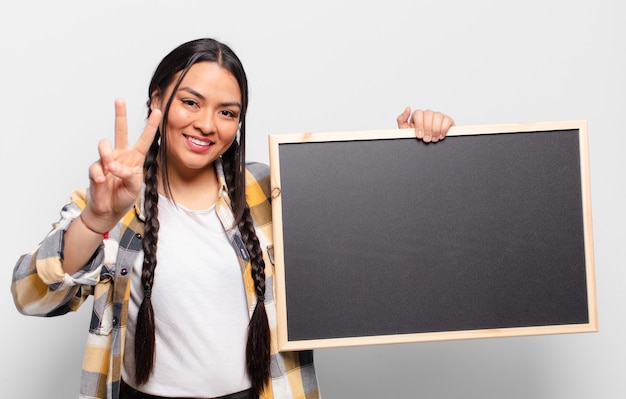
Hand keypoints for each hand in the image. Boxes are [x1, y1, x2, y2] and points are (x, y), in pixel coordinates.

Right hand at [82, 99, 161, 231]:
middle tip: (119, 100)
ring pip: (104, 145)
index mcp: (135, 158)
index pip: (145, 139)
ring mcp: (107, 160)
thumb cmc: (125, 197)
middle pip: (120, 131)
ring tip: (110, 167)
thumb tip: (114, 165)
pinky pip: (96, 166)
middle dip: (120, 115)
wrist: (109, 210)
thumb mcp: (135, 186)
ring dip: (107, 155)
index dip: (151, 126)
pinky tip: (102, 182)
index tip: (158, 111)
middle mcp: (121, 155)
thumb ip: (128, 174)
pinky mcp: (95, 168)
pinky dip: (99, 175)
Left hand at [397, 107, 454, 142]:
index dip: (419, 124)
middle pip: (428, 114)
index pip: (418, 113)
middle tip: (426, 139)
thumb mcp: (405, 132)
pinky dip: (444, 129)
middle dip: (427, 129)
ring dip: (435, 129)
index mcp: (417, 116)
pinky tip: (441, 136)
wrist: (426, 150)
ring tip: (433, 139)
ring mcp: (438, 116)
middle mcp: (428, 115)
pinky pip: (447, 120)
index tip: (419, 135)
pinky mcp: (447, 120)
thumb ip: (402, 120)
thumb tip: (408, 108)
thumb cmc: (416, 139)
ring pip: (437, 116)